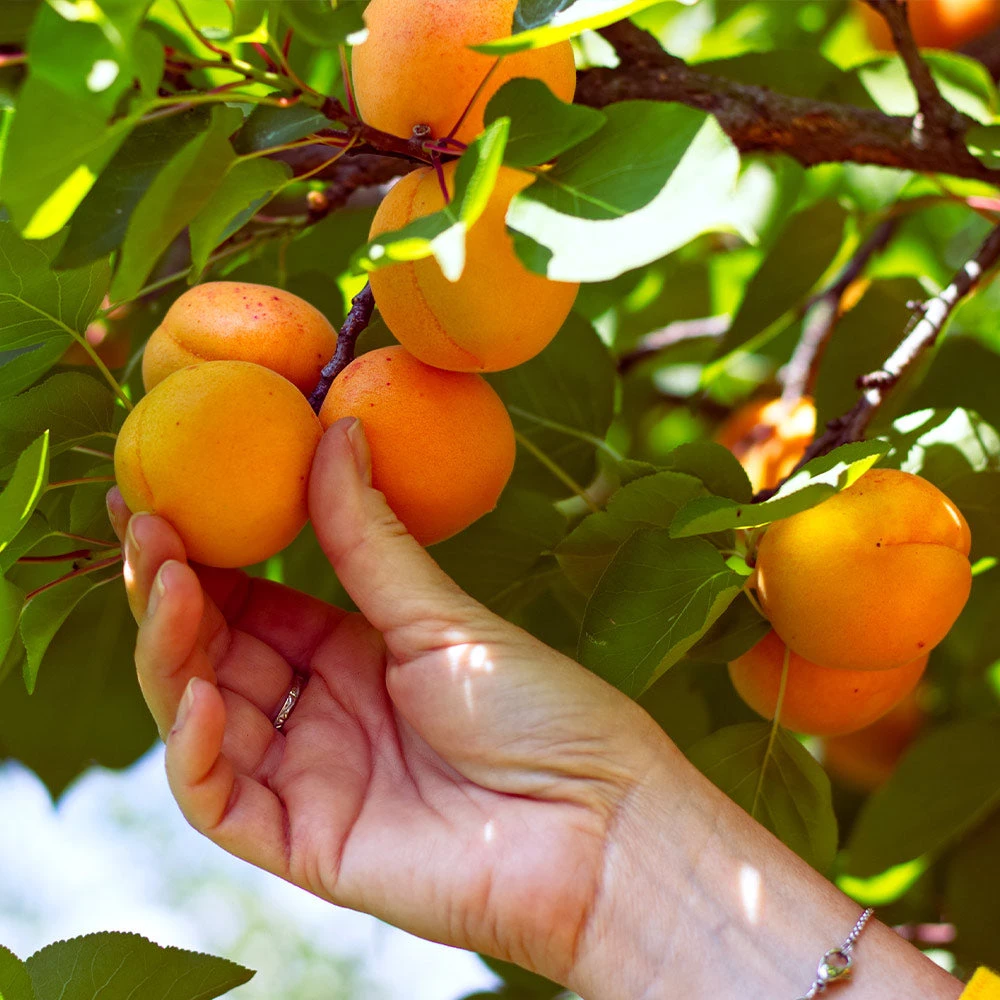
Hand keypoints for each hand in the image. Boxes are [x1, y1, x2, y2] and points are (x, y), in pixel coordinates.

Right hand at [107, 417, 674, 989]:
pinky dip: (196, 750)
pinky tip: (200, 693)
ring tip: (169, 583)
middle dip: (171, 592)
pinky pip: (221, 800)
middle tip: (146, 524)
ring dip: (171, 654)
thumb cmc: (539, 710)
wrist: (598, 821)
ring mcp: (308, 779)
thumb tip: (335, 428)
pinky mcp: (305, 844)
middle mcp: (320, 714)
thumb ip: (369, 537)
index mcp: (353, 656)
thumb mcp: (441, 616)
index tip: (162, 494)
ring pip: (201, 719)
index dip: (203, 555)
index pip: (251, 603)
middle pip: (214, 654)